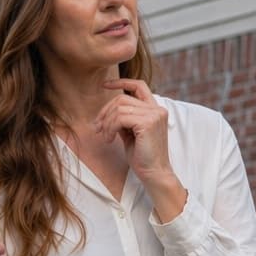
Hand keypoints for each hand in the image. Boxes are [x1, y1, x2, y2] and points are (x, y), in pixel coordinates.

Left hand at [96, 79, 185, 217]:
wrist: (154, 174)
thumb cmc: (142, 157)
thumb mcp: (131, 133)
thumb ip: (124, 119)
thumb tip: (107, 112)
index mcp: (155, 110)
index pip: (139, 85)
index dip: (121, 82)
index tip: (104, 84)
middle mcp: (157, 109)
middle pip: (122, 98)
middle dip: (105, 111)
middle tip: (97, 127)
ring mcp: (154, 115)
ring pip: (119, 108)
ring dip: (107, 123)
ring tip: (105, 136)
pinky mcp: (148, 123)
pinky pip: (120, 118)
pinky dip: (110, 128)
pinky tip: (109, 139)